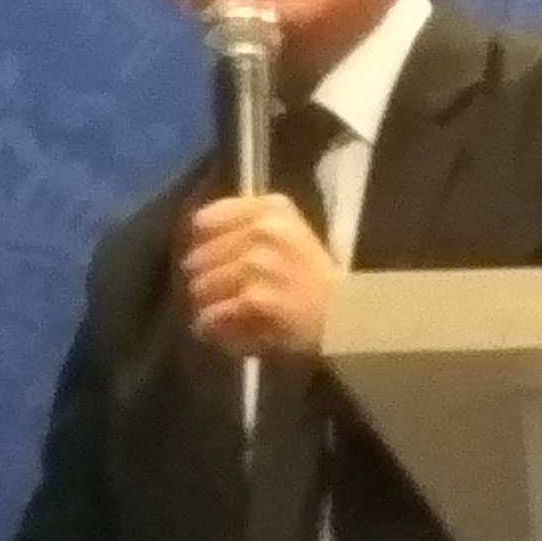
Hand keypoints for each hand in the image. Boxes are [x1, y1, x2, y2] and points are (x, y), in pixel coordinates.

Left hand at [181, 195, 337, 359]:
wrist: (346, 316)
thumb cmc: (313, 278)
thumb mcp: (287, 233)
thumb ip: (244, 227)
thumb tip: (195, 242)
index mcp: (270, 208)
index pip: (204, 221)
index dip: (202, 247)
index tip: (213, 264)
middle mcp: (262, 230)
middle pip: (196, 258)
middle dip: (204, 281)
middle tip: (220, 297)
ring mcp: (257, 264)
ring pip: (200, 289)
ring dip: (207, 307)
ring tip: (224, 316)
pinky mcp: (255, 300)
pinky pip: (210, 317)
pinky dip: (212, 329)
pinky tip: (225, 332)